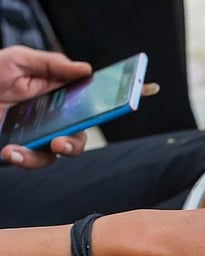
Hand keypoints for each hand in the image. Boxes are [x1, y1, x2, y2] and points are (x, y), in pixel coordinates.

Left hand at [0, 45, 90, 168]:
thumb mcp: (16, 59)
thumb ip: (51, 63)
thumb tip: (85, 69)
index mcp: (54, 96)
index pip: (85, 106)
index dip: (101, 109)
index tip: (108, 111)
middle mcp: (48, 119)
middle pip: (75, 137)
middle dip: (73, 144)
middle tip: (61, 142)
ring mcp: (32, 136)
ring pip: (52, 155)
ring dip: (39, 157)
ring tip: (19, 151)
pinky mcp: (15, 150)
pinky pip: (27, 160)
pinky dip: (21, 158)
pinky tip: (8, 150)